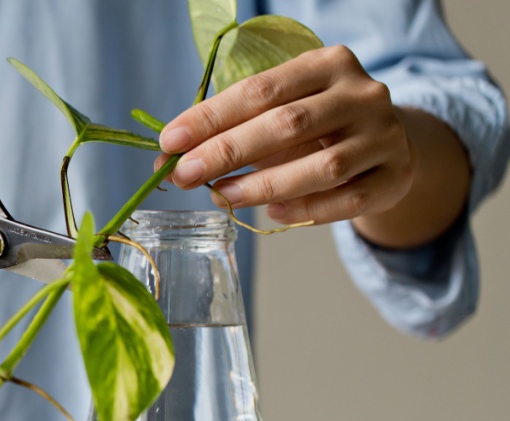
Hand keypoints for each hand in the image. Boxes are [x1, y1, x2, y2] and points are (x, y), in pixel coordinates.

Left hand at [156, 45, 417, 234]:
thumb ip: (230, 130)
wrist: (388, 145)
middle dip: (228, 150)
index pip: (261, 89)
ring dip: (264, 185)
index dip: (212, 116)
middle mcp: (361, 95)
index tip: (170, 141)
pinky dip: (307, 210)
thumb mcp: (279, 114)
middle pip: (288, 124)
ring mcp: (383, 136)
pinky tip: (272, 214)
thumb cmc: (318, 128)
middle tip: (184, 174)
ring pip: (322, 166)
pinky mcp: (395, 176)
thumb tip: (167, 159)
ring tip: (221, 196)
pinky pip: (347, 200)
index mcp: (328, 65)